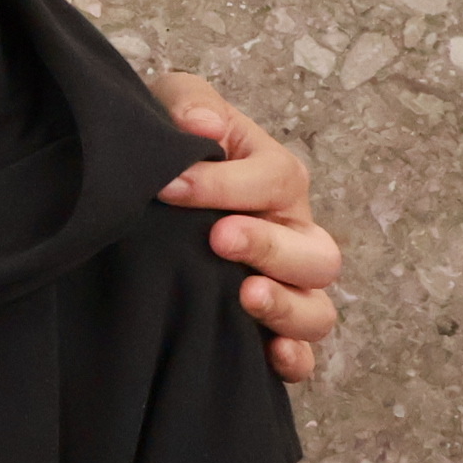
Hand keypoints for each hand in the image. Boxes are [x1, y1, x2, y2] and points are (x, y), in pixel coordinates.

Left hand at [152, 73, 341, 381]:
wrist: (144, 192)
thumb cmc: (173, 146)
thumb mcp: (174, 106)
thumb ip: (190, 103)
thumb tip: (200, 124)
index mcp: (277, 179)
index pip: (274, 180)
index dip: (224, 185)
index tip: (168, 186)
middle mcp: (293, 234)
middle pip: (316, 252)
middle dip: (270, 247)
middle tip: (219, 239)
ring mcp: (286, 286)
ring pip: (318, 310)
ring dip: (287, 305)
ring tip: (245, 295)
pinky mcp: (266, 328)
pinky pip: (300, 356)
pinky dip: (294, 360)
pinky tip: (270, 356)